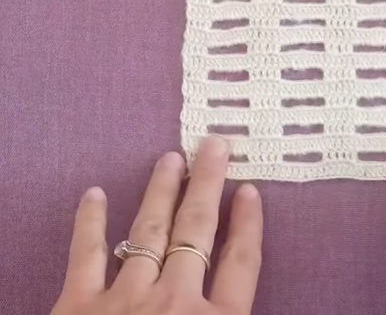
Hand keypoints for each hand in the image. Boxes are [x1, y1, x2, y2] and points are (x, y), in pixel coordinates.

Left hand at [52, 136, 262, 314]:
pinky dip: (90, 224)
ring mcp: (126, 300)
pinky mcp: (77, 307)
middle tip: (214, 145)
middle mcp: (176, 302)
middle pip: (199, 232)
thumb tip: (249, 301)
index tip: (251, 190)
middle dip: (209, 185)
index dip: (248, 223)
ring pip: (150, 231)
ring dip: (162, 192)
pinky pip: (86, 255)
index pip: (242, 262)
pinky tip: (94, 194)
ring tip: (170, 158)